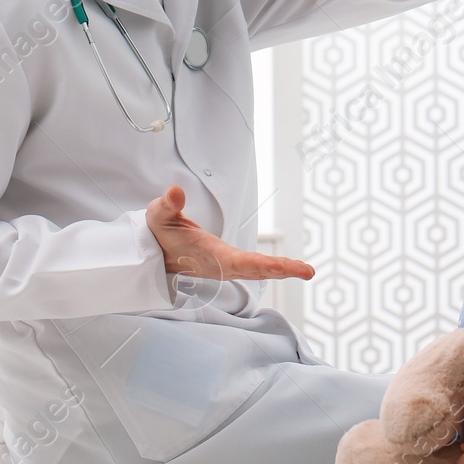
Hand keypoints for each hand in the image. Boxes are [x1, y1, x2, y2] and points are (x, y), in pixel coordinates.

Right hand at [146, 185, 315, 280]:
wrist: (155, 252)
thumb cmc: (159, 234)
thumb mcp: (159, 215)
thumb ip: (167, 204)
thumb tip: (175, 192)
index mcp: (211, 256)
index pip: (242, 261)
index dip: (265, 264)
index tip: (284, 267)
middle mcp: (223, 264)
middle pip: (258, 269)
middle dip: (284, 270)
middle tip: (308, 271)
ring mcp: (227, 265)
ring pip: (259, 270)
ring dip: (283, 270)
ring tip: (306, 271)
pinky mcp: (229, 262)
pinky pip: (255, 266)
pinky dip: (274, 267)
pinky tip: (288, 268)